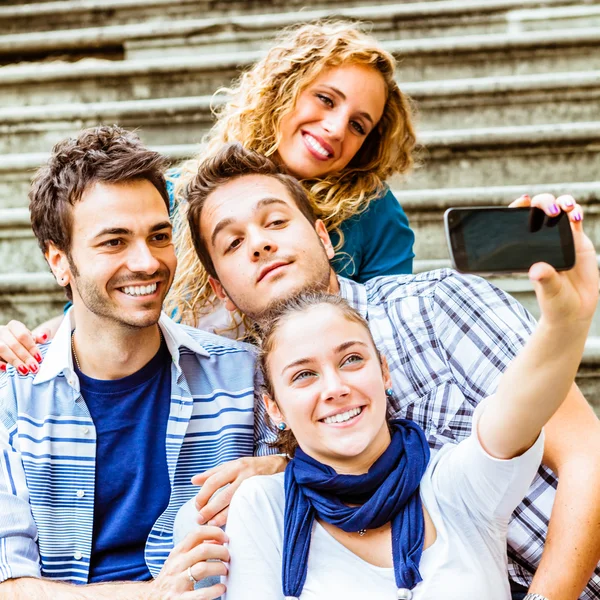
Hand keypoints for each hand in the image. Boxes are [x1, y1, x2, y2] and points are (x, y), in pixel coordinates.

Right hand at [0, 320, 48, 374]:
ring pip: (3, 349)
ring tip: (24, 370)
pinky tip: (6, 369)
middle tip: (34, 367)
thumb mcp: (35, 338)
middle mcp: (3, 331)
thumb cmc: (26, 343)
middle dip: (25, 357)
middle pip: (14, 344)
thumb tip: (43, 337)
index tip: (39, 358)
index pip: (23, 335)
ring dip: (14, 361)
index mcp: (14, 326)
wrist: (15, 346)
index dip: (31, 347)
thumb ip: (42, 336)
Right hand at [150, 527, 228, 599]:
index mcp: (178, 552)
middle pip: (203, 550)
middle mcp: (177, 565)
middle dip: (221, 552)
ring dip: (220, 568)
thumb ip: (195, 548)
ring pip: (203, 568)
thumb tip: (217, 539)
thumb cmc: (171, 577)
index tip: (225, 539)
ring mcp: (177, 582)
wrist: (151, 599)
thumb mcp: (179, 559)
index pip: (196, 534)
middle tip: (228, 557)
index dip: (214, 532)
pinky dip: (215, 590)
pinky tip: (221, 588)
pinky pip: (202, 594)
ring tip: (225, 571)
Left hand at [192, 455, 287, 526]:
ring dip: (220, 516)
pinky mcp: (262, 495)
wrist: (278, 466)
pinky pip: (246, 508)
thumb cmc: (250, 467)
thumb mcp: (232, 465)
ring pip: (235, 503)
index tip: (197, 506)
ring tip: (210, 524)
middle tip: (200, 519)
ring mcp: (254, 485)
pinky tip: (228, 523)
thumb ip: (212, 473)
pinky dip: (235, 516)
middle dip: (209, 509)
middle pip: (223, 494)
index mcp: (234, 466)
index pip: (213, 481)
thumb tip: (193, 481)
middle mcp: (245, 474)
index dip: (203, 495)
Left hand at [510, 193, 598, 328]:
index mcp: (526, 248)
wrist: (575, 309)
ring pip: (559, 210)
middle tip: (550, 212)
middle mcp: (541, 240)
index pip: (517, 223)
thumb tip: (537, 270)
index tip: (522, 201)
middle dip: (544, 203)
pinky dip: (576, 213)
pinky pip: (575, 220)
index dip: (517, 207)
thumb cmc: (555, 301)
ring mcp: (560, 238)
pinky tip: (576, 216)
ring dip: (562, 202)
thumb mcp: (549, 292)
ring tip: (566, 208)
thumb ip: (545, 279)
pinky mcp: (577, 240)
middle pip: (539, 211)